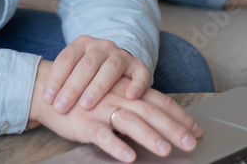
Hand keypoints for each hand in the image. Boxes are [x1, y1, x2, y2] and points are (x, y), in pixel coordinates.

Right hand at [29, 64, 203, 161]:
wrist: (49, 92)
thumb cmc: (85, 96)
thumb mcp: (114, 96)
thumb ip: (136, 105)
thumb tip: (163, 120)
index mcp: (128, 90)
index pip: (160, 101)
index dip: (180, 115)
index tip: (197, 130)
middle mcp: (119, 97)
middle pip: (151, 111)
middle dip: (173, 128)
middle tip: (190, 143)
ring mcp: (102, 110)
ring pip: (130, 122)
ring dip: (149, 137)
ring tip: (165, 151)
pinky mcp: (85, 124)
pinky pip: (102, 136)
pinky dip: (116, 146)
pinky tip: (128, 157)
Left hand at [42, 35, 150, 113]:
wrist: (115, 62)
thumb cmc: (87, 75)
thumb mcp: (73, 70)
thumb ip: (63, 81)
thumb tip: (43, 102)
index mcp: (82, 44)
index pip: (66, 58)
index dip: (56, 78)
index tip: (48, 99)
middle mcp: (102, 46)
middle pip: (87, 64)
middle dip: (72, 87)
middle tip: (62, 107)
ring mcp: (121, 54)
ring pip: (111, 67)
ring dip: (98, 86)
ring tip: (86, 105)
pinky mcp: (137, 65)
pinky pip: (140, 72)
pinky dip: (136, 84)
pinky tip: (129, 97)